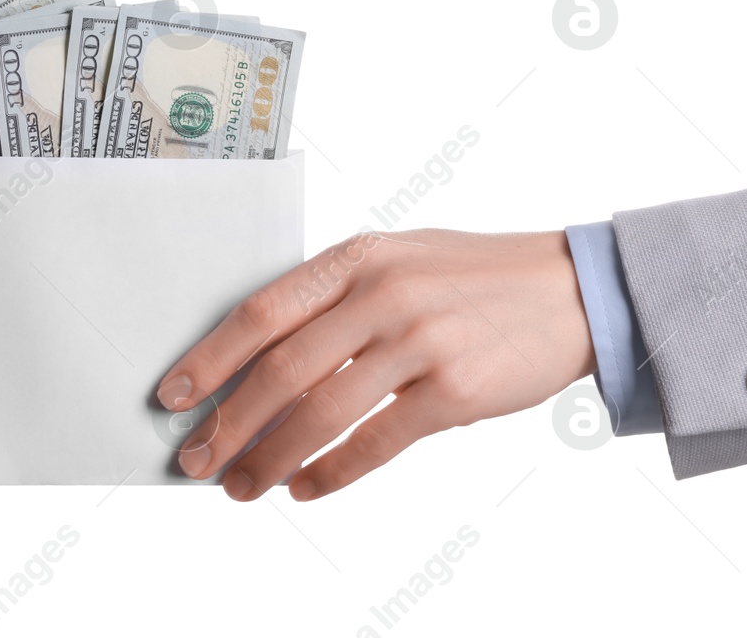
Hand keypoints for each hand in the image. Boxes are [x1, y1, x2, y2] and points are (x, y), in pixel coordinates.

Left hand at [156, 229, 594, 501]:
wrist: (573, 290)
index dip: (210, 359)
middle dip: (229, 424)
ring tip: (243, 486)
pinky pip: (376, 442)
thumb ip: (332, 299)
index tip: (173, 396)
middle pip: (280, 371)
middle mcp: (381, 295)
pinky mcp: (455, 389)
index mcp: (355, 259)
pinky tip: (306, 487)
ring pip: (320, 413)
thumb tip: (258, 361)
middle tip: (196, 459)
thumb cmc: (470, 278)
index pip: (261, 313)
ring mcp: (419, 342)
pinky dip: (333, 472)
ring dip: (271, 458)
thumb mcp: (395, 261)